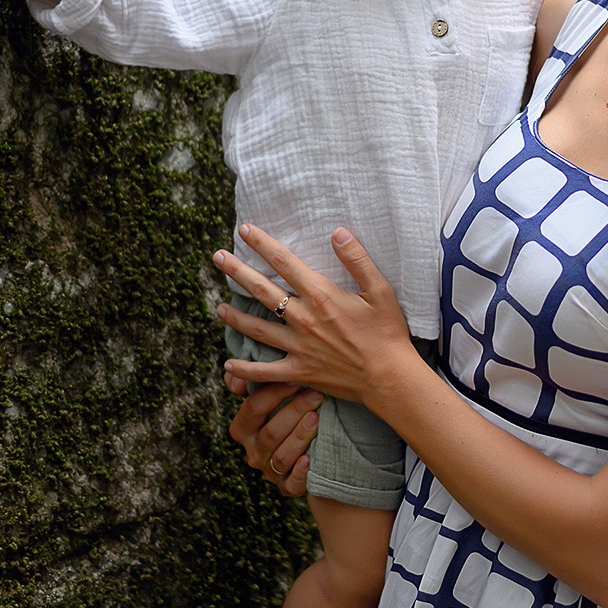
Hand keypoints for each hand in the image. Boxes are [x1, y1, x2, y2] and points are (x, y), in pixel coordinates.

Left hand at [212, 224, 416, 408]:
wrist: (389, 377)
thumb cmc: (387, 332)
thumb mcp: (380, 290)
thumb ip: (357, 259)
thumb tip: (337, 232)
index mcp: (321, 296)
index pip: (284, 262)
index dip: (262, 244)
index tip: (244, 230)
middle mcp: (304, 319)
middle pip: (262, 291)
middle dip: (236, 272)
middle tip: (217, 257)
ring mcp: (298, 347)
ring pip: (257, 329)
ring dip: (235, 317)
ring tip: (218, 308)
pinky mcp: (300, 371)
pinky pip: (266, 372)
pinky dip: (245, 370)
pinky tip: (229, 366)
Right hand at [225, 372, 320, 494]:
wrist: (306, 451)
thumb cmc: (283, 414)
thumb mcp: (266, 397)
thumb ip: (248, 380)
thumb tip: (238, 379)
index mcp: (243, 430)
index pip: (253, 408)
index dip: (274, 392)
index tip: (295, 379)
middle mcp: (253, 453)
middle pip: (270, 433)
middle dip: (293, 411)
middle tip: (315, 395)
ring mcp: (270, 472)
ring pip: (282, 456)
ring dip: (300, 436)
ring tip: (316, 418)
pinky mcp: (288, 487)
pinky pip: (292, 483)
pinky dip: (300, 472)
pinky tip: (309, 459)